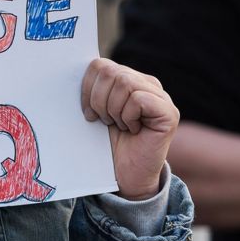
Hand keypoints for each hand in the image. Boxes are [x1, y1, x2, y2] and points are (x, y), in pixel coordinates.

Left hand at [81, 58, 178, 199]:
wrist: (124, 176)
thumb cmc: (107, 143)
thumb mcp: (94, 110)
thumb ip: (91, 87)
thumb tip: (70, 68)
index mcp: (128, 78)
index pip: (99, 65)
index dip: (86, 88)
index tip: (87, 112)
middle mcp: (148, 84)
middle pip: (110, 72)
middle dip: (98, 100)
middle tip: (105, 121)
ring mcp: (161, 97)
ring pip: (124, 83)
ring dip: (113, 110)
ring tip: (119, 125)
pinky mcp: (169, 113)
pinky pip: (138, 100)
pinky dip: (127, 116)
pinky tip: (132, 130)